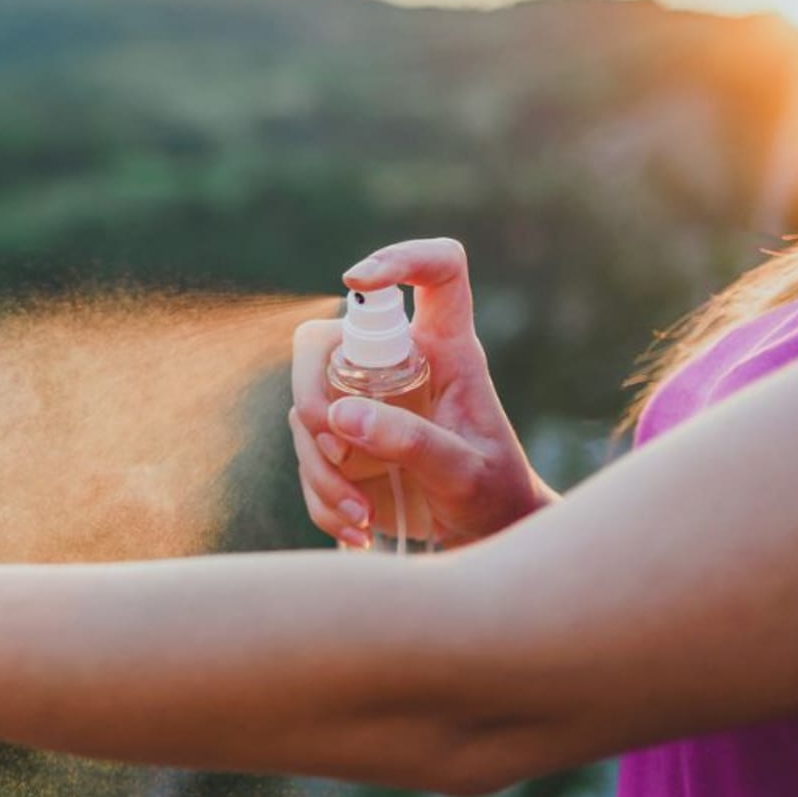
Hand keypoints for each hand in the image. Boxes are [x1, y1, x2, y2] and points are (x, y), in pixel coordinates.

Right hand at [289, 238, 556, 546]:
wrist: (483, 537)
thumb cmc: (491, 494)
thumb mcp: (464, 474)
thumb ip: (411, 442)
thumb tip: (341, 416)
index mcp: (446, 351)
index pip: (436, 275)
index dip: (399, 259)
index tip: (356, 281)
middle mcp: (397, 365)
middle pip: (325, 340)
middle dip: (311, 391)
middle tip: (332, 444)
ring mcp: (363, 401)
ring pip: (306, 407)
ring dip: (320, 467)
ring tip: (361, 514)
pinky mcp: (342, 440)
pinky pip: (307, 454)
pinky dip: (321, 496)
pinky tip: (356, 527)